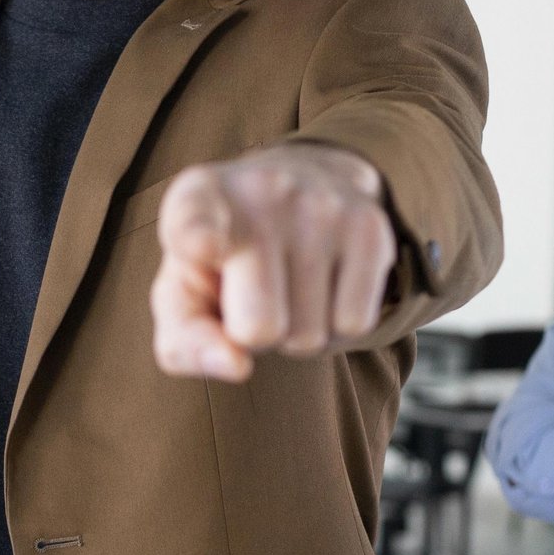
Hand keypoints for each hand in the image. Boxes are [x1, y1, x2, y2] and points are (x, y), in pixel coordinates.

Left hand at [151, 143, 395, 381]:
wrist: (298, 188)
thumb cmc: (222, 263)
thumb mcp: (184, 297)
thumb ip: (186, 342)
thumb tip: (237, 366)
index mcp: (194, 200)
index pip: (194, 224)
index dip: (199, 238)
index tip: (204, 245)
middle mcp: (259, 190)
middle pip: (259, 329)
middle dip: (256, 336)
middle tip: (253, 296)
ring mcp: (320, 203)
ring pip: (311, 336)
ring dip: (299, 331)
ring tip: (289, 287)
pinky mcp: (369, 224)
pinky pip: (355, 324)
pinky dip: (338, 326)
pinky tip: (323, 287)